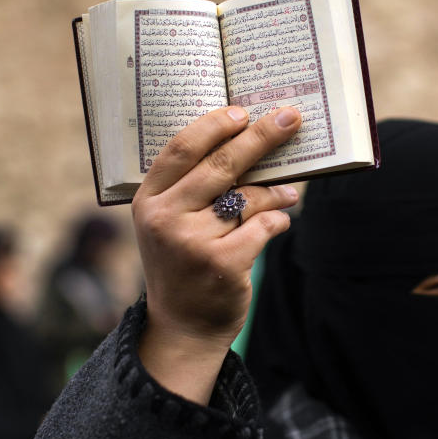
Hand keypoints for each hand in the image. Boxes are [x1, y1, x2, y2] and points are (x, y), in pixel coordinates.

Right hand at [132, 105, 301, 402]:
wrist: (183, 326)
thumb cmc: (183, 263)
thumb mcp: (171, 223)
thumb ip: (193, 188)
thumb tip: (247, 142)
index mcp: (148, 200)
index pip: (181, 149)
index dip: (214, 126)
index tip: (243, 112)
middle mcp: (164, 218)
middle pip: (221, 164)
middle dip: (261, 137)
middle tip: (289, 117)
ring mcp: (191, 242)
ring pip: (248, 196)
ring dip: (276, 191)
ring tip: (289, 192)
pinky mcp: (221, 264)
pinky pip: (264, 226)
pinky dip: (278, 220)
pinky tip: (280, 222)